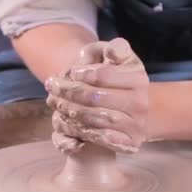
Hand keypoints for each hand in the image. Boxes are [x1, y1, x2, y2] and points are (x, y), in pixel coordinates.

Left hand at [45, 38, 148, 153]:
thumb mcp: (119, 57)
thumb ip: (116, 48)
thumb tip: (113, 53)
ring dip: (70, 112)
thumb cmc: (118, 77)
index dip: (81, 73)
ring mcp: (136, 125)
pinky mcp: (131, 143)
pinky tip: (70, 123)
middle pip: (95, 98)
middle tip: (51, 88)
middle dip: (69, 92)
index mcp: (138, 79)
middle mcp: (140, 103)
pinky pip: (102, 139)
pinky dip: (83, 131)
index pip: (102, 75)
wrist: (133, 108)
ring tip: (56, 104)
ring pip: (96, 119)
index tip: (70, 72)